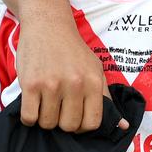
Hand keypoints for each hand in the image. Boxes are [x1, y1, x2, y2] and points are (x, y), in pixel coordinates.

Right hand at [16, 15, 125, 132]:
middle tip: (58, 107)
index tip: (75, 117)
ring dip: (45, 117)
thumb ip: (106, 97)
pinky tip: (33, 102)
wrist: (48, 25)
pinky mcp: (30, 84)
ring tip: (46, 100)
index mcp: (93, 81)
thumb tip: (122, 126)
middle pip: (69, 126)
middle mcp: (75, 84)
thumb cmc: (73, 50)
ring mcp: (51, 85)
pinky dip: (29, 116)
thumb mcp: (96, 69)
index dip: (82, 126)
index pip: (92, 123)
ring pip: (47, 124)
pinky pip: (29, 118)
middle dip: (62, 122)